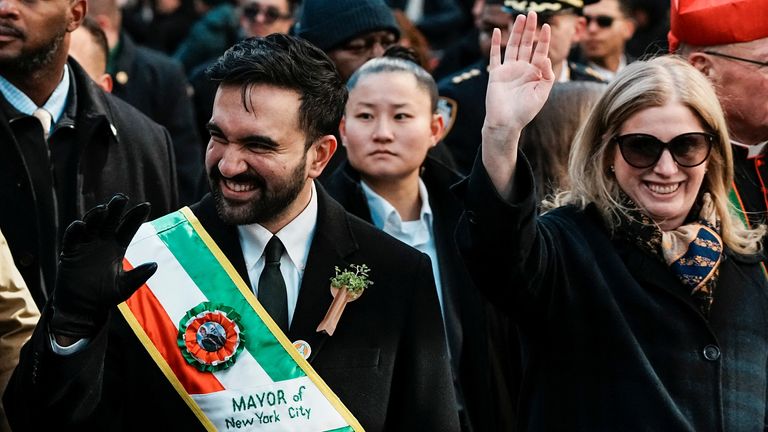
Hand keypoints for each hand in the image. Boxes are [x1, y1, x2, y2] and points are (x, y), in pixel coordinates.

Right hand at [50, 194, 156, 338]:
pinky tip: (81, 225)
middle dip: (115, 209)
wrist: (82, 308)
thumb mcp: (125, 286)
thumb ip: (139, 276)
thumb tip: (155, 265)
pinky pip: (72, 238)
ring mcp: (86, 245)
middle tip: (122, 198)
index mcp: (118, 247)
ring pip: (91, 225)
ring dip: (96, 216)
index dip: (136, 216)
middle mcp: (103, 242)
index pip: (128, 228)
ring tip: (103, 208)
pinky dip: (75, 230)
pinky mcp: (70, 252)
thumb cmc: (105, 296)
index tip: (146, 205)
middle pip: (110, 221)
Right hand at [485, 11, 553, 132]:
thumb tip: (545, 57)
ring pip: (513, 46)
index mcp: (535, 73)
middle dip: (530, 29)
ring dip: (516, 32)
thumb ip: (547, 75)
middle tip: (532, 13)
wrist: (506, 123)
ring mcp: (508, 70)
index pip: (540, 51)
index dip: (543, 39)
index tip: (546, 26)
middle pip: (526, 44)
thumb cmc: (525, 111)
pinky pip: (495, 56)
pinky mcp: (496, 74)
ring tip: (520, 17)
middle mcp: (522, 69)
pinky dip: (495, 44)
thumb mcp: (542, 93)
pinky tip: (497, 32)